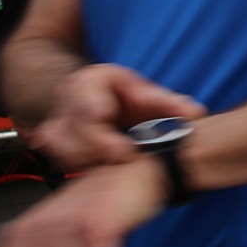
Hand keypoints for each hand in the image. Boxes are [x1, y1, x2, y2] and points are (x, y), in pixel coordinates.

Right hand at [30, 64, 204, 170]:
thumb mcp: (148, 94)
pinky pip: (61, 159)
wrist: (99, 98)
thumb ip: (170, 104)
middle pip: (74, 132)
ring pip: (63, 148)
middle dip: (101, 150)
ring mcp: (53, 118)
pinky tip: (101, 164)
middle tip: (126, 159)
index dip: (104, 135)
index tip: (125, 152)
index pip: (88, 110)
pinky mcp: (50, 140)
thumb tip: (196, 113)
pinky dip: (82, 164)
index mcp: (88, 82)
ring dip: (90, 159)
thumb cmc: (127, 96)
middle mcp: (64, 98)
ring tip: (116, 158)